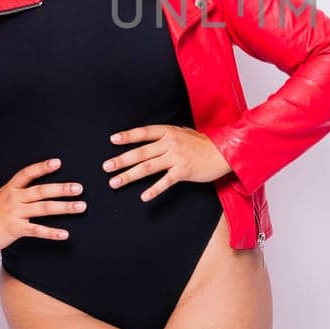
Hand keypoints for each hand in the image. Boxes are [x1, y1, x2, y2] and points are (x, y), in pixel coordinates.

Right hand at [0, 157, 85, 252]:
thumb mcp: (5, 195)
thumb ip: (22, 190)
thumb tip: (45, 186)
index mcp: (12, 188)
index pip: (27, 173)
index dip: (42, 167)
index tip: (58, 162)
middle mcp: (14, 198)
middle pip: (41, 191)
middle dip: (61, 189)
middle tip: (78, 188)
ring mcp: (15, 213)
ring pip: (43, 208)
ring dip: (64, 207)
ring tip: (80, 206)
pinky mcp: (15, 229)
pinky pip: (37, 230)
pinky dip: (52, 232)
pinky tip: (65, 233)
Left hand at [105, 125, 229, 202]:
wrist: (223, 152)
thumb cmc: (202, 143)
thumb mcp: (182, 133)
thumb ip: (165, 136)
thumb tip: (147, 139)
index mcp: (169, 132)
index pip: (144, 133)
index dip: (128, 136)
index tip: (113, 140)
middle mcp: (170, 143)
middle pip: (141, 152)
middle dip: (122, 160)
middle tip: (106, 167)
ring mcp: (176, 158)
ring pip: (148, 167)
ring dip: (130, 175)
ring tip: (115, 182)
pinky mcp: (184, 171)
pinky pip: (165, 182)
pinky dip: (154, 189)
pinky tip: (144, 196)